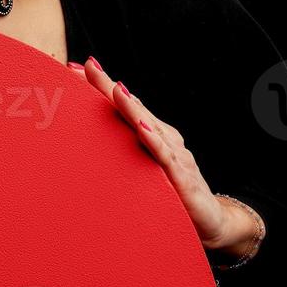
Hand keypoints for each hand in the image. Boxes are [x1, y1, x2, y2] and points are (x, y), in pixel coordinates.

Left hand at [68, 57, 261, 257]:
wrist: (212, 221)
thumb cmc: (173, 191)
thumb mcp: (143, 168)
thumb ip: (123, 151)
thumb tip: (91, 139)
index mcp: (152, 135)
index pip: (123, 107)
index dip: (101, 87)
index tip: (74, 68)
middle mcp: (164, 139)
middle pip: (134, 108)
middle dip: (109, 87)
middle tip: (88, 66)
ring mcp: (174, 156)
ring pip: (150, 126)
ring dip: (132, 107)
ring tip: (114, 88)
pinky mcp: (183, 178)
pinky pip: (166, 157)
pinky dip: (154, 141)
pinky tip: (142, 129)